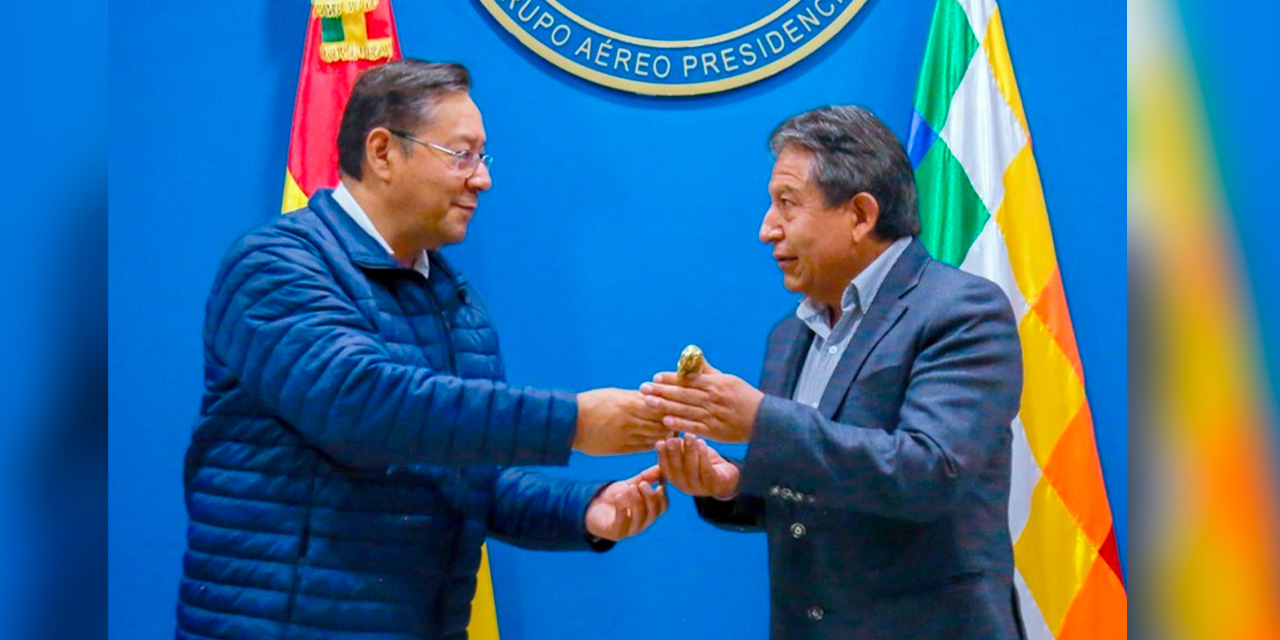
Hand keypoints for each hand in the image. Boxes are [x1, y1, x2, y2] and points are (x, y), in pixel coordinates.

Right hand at [574, 388, 669, 454]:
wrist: (570, 422)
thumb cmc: (593, 403)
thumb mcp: (615, 394)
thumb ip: (636, 397)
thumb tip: (654, 397)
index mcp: (630, 404)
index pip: (661, 407)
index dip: (671, 409)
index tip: (676, 408)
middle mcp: (630, 421)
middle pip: (661, 424)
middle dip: (671, 424)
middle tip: (677, 422)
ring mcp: (626, 436)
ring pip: (655, 438)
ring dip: (664, 436)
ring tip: (669, 432)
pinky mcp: (621, 448)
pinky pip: (644, 447)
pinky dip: (652, 444)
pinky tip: (656, 440)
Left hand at [585, 466, 667, 540]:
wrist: (593, 508)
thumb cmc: (616, 498)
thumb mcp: (631, 485)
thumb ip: (645, 477)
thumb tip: (660, 467)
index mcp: (649, 511)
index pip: (663, 507)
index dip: (663, 496)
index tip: (659, 484)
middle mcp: (643, 522)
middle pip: (653, 513)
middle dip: (650, 498)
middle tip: (642, 484)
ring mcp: (630, 530)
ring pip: (639, 518)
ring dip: (635, 501)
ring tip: (628, 488)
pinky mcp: (617, 533)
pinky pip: (623, 524)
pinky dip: (622, 509)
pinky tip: (618, 497)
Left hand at [639, 361, 764, 443]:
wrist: (764, 420)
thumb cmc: (745, 397)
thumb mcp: (729, 380)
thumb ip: (709, 371)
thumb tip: (694, 358)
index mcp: (716, 384)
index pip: (689, 379)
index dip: (671, 378)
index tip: (656, 376)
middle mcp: (712, 398)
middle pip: (682, 393)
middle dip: (661, 390)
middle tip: (643, 388)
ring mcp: (713, 415)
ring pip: (684, 409)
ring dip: (665, 405)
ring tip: (648, 402)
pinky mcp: (714, 431)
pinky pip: (693, 426)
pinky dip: (679, 424)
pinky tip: (665, 421)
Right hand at [656, 434, 739, 499]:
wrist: (725, 478)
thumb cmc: (701, 463)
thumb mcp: (686, 457)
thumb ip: (675, 450)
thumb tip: (662, 436)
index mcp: (675, 478)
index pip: (665, 468)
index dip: (662, 456)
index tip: (661, 442)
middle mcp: (684, 485)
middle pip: (677, 469)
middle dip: (674, 453)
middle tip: (673, 439)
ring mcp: (699, 487)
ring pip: (692, 469)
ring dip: (690, 451)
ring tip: (690, 436)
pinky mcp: (713, 484)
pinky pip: (707, 470)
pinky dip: (703, 456)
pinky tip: (702, 443)